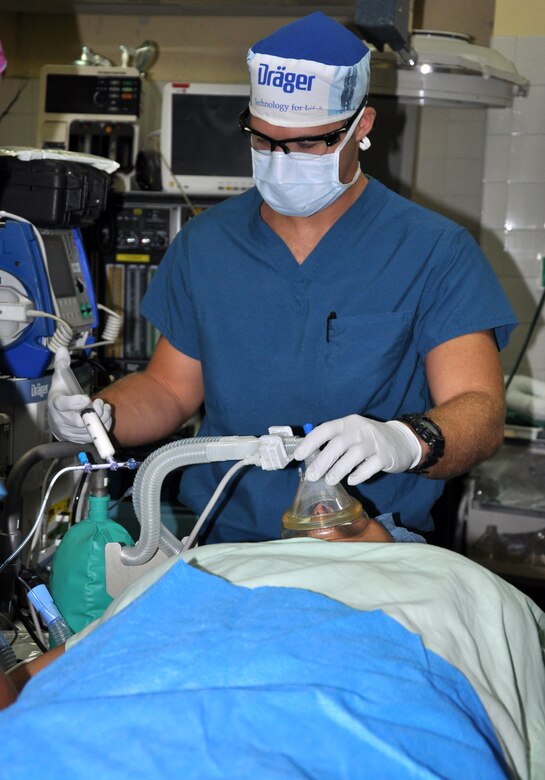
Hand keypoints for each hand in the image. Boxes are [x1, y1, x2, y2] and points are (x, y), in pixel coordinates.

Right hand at [47, 348, 111, 443]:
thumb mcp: (60, 379)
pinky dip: (103, 425)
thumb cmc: (61, 396)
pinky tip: (105, 415)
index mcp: (56, 404)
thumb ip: (62, 365)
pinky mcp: (79, 438)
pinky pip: (94, 435)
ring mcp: (70, 431)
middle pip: (78, 421)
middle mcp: (60, 420)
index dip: (73, 403)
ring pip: (88, 429)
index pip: (62, 404)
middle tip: (100, 403)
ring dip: (101, 418)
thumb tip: (62, 349)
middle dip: (93, 413)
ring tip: (104, 407)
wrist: (57, 418)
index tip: (85, 399)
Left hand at [293, 414, 421, 484]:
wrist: (402, 440)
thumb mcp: (352, 433)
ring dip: (338, 470)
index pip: (325, 429)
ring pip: (353, 456)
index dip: (310, 442)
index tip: (298, 455)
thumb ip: (333, 442)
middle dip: (322, 462)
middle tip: (312, 476)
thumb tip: (309, 458)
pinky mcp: (385, 456)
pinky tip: (351, 481)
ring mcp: (374, 442)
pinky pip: (370, 467)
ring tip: (329, 481)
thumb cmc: (369, 439)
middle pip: (338, 445)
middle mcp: (360, 430)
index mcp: (348, 423)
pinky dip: (359, 475)